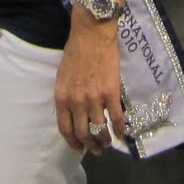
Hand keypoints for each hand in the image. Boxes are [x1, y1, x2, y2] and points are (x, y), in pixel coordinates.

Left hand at [54, 13, 124, 155]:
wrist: (91, 33)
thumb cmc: (75, 51)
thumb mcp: (62, 76)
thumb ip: (67, 96)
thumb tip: (73, 113)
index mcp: (62, 97)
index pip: (65, 128)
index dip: (72, 142)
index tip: (78, 149)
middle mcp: (76, 101)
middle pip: (83, 133)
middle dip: (90, 145)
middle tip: (96, 150)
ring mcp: (94, 98)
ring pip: (100, 129)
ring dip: (104, 140)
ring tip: (108, 144)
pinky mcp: (111, 92)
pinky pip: (117, 117)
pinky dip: (120, 128)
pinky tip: (121, 133)